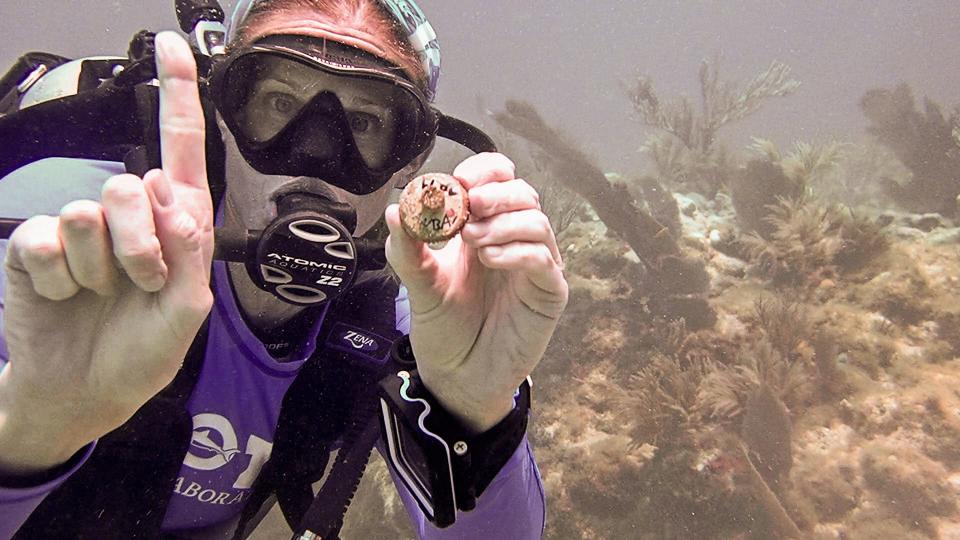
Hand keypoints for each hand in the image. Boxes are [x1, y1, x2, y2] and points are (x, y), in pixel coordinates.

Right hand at [0, 32, 213, 472]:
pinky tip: (66, 299)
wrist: (84, 391)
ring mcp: (80, 231)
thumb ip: (190, 255)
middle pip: (131, 187)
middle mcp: (128, 217)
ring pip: (87, 214)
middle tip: (139, 284)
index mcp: (175, 225)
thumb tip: (175, 197)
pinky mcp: (36, 247)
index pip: (181, 151)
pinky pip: (44, 242)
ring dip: (101, 269)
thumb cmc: (142, 353)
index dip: (178, 96)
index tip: (171, 45)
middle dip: (141, 247)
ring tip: (101, 296)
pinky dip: (61, 281)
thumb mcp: (185, 314)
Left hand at [385, 153, 567, 431]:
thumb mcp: (419, 284)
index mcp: (484, 226)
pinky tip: (490, 259)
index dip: (483, 172)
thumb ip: (408, 249)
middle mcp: (514, 240)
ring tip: (472, 241)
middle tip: (468, 207)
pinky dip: (517, 250)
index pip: (497, 178)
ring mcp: (535, 265)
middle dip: (494, 194)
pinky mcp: (549, 292)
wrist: (457, 377)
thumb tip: (395, 210)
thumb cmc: (443, 328)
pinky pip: (544, 258)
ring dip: (503, 222)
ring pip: (536, 221)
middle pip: (522, 192)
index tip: (459, 182)